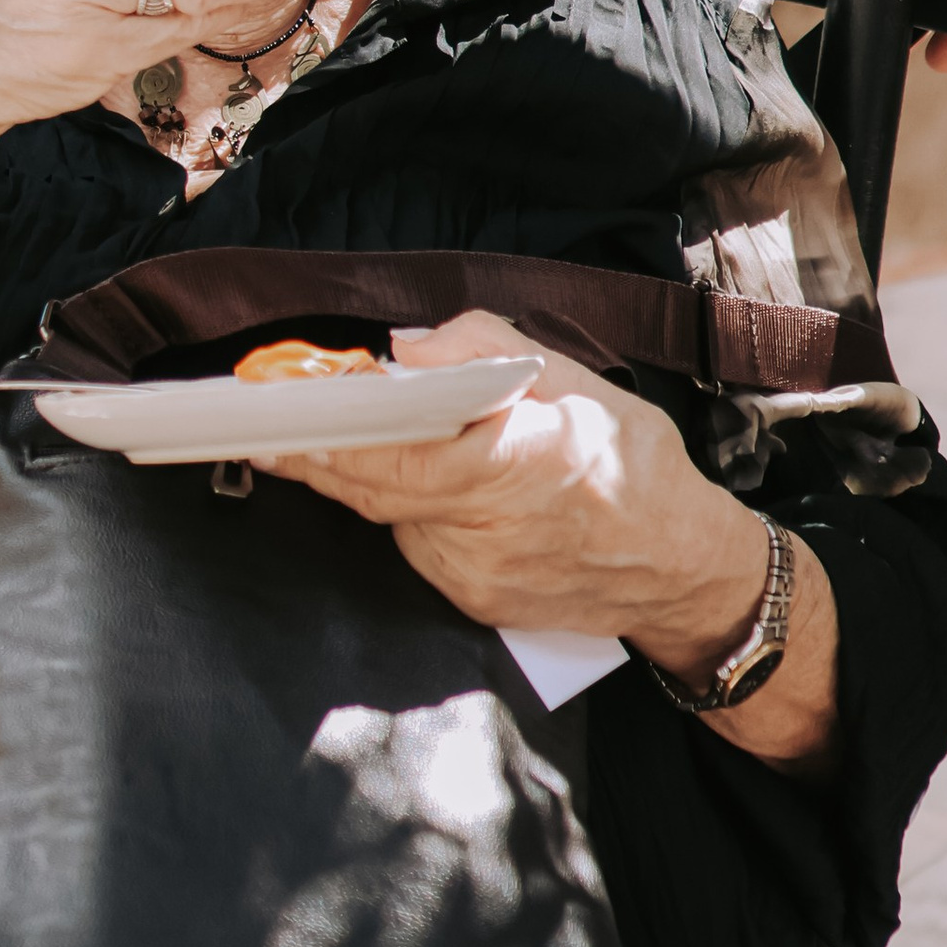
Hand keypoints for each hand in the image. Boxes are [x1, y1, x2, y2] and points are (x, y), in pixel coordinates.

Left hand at [270, 314, 768, 668]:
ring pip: (391, 518)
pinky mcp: (474, 601)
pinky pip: (416, 545)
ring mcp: (477, 575)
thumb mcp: (579, 381)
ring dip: (358, 478)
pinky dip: (400, 509)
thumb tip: (406, 345)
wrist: (681, 568)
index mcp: (519, 463)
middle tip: (265, 424)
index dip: (332, 437)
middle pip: (374, 490)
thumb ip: (488, 351)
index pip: (399, 453)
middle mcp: (490, 529)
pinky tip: (399, 480)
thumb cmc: (636, 464)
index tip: (279, 416)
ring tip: (317, 436)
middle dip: (315, 455)